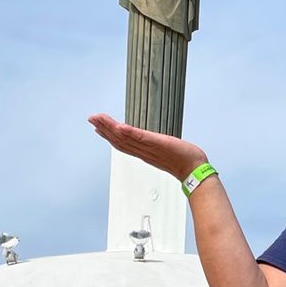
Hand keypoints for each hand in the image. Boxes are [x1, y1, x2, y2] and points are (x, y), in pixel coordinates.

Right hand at [89, 115, 207, 182]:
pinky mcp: (157, 144)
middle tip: (91, 118)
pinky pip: (139, 137)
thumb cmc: (184, 160)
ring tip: (98, 118)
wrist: (194, 168)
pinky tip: (119, 126)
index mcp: (144, 152)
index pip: (122, 143)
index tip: (98, 127)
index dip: (108, 135)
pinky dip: (128, 132)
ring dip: (109, 127)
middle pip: (118, 139)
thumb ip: (159, 145)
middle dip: (104, 128)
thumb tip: (158, 141)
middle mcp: (143, 151)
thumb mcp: (167, 150)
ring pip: (124, 137)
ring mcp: (149, 148)